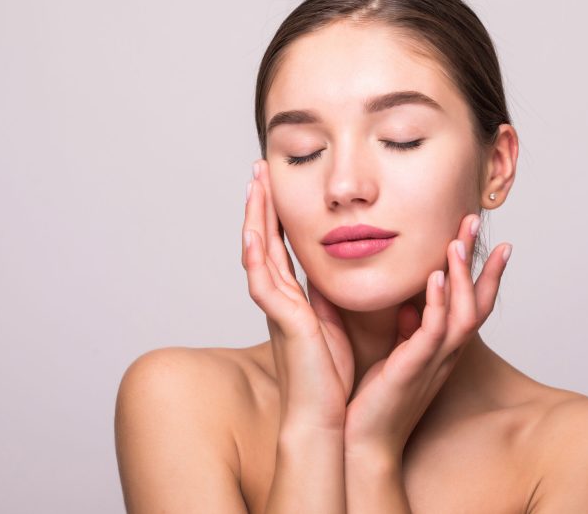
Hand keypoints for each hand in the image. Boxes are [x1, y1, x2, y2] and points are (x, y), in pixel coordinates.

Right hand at [242, 159, 353, 430]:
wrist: (324, 417)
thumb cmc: (330, 376)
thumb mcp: (333, 323)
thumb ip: (329, 296)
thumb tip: (334, 273)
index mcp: (293, 298)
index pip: (281, 245)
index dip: (277, 213)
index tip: (276, 183)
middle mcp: (279, 299)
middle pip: (264, 240)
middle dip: (261, 203)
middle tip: (258, 169)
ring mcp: (276, 309)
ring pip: (258, 252)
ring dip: (255, 217)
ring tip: (255, 183)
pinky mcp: (282, 322)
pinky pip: (262, 283)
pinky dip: (256, 257)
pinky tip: (252, 232)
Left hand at [342, 213, 511, 458]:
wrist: (363, 441)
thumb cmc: (378, 399)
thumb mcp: (396, 356)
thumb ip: (405, 330)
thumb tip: (406, 305)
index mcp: (441, 347)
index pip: (470, 302)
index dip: (481, 270)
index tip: (484, 237)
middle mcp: (446, 352)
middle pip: (476, 301)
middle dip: (480, 260)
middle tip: (476, 220)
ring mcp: (433, 360)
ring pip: (462, 312)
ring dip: (461, 275)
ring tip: (457, 240)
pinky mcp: (413, 369)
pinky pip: (433, 331)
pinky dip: (437, 302)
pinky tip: (435, 276)